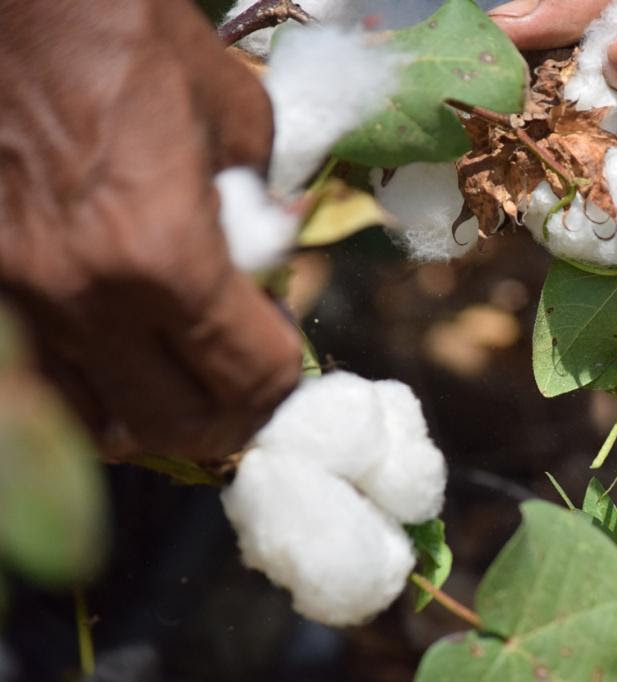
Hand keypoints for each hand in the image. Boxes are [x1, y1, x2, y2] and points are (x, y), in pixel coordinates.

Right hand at [0, 0, 301, 460]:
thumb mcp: (234, 110)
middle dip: (231, 416)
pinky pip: (47, 383)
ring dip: (158, 414)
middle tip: (247, 385)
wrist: (10, 4)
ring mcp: (20, 303)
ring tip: (184, 379)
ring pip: (98, 423)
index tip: (288, 351)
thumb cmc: (124, 37)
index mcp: (163, 251)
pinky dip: (93, 392)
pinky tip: (118, 359)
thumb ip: (264, 203)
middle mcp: (86, 298)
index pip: (250, 374)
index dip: (284, 376)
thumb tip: (272, 253)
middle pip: (176, 425)